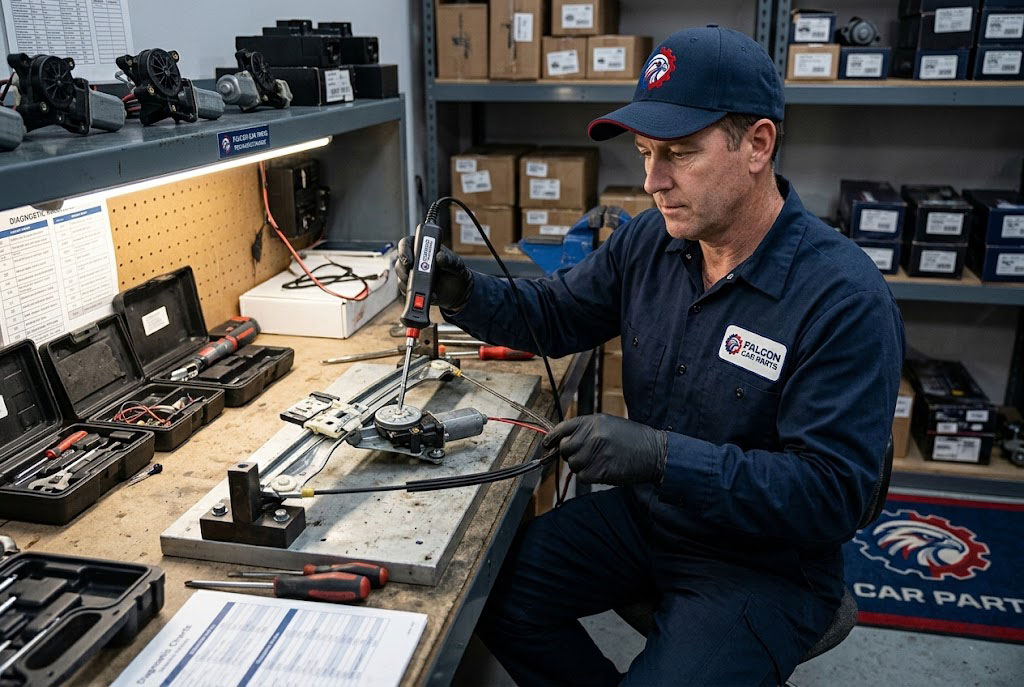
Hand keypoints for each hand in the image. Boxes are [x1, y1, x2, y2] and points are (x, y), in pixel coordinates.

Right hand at [396, 234, 474, 311]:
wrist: (458, 292)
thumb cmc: (457, 272)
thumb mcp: (457, 264)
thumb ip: (449, 260)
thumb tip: (439, 256)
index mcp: (424, 247)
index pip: (407, 243)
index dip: (404, 251)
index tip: (409, 261)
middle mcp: (415, 259)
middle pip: (400, 262)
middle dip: (404, 271)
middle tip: (411, 278)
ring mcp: (412, 274)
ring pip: (401, 278)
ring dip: (411, 285)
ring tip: (428, 289)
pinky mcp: (412, 287)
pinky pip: (407, 291)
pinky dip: (417, 295)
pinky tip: (431, 295)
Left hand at [543, 414, 666, 485]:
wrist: (655, 452)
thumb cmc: (633, 439)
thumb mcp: (609, 424)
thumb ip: (586, 429)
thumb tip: (564, 440)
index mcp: (593, 421)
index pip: (563, 428)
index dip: (552, 438)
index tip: (547, 445)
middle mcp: (592, 435)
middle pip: (565, 448)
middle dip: (571, 454)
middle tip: (586, 455)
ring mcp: (595, 453)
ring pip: (573, 464)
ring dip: (582, 466)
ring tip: (600, 461)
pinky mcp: (600, 470)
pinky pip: (583, 476)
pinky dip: (590, 476)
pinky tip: (603, 469)